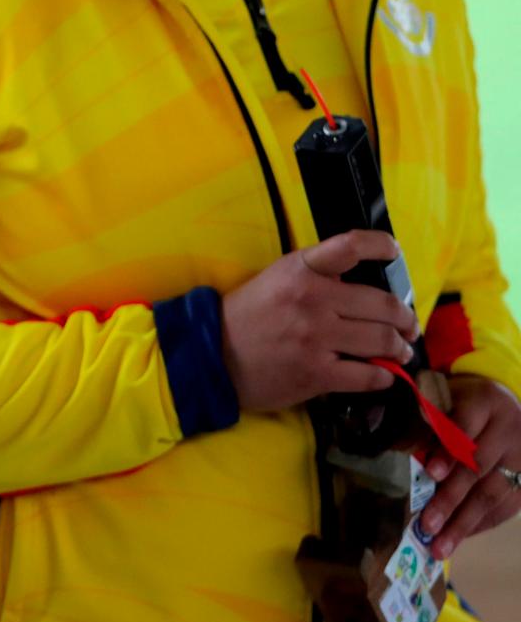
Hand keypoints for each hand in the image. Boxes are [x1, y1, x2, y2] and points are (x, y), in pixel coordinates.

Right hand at [219, 231, 417, 412]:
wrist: (212, 356)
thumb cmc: (247, 317)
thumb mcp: (275, 281)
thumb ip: (316, 277)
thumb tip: (362, 286)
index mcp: (298, 270)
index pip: (350, 246)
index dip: (380, 245)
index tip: (393, 250)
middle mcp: (311, 300)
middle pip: (383, 304)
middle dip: (405, 318)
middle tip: (408, 325)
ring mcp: (315, 338)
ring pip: (382, 341)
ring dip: (399, 348)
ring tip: (400, 350)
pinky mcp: (316, 372)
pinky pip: (368, 375)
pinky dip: (383, 376)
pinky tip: (382, 374)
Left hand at [417, 375, 520, 558]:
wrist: (505, 402)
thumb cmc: (460, 401)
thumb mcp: (443, 398)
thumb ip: (424, 420)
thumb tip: (397, 450)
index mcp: (484, 401)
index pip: (465, 427)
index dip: (449, 451)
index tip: (431, 473)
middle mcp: (509, 429)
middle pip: (479, 467)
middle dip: (451, 499)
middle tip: (427, 525)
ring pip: (494, 493)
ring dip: (465, 523)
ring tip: (441, 546)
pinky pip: (508, 506)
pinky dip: (482, 524)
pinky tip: (460, 538)